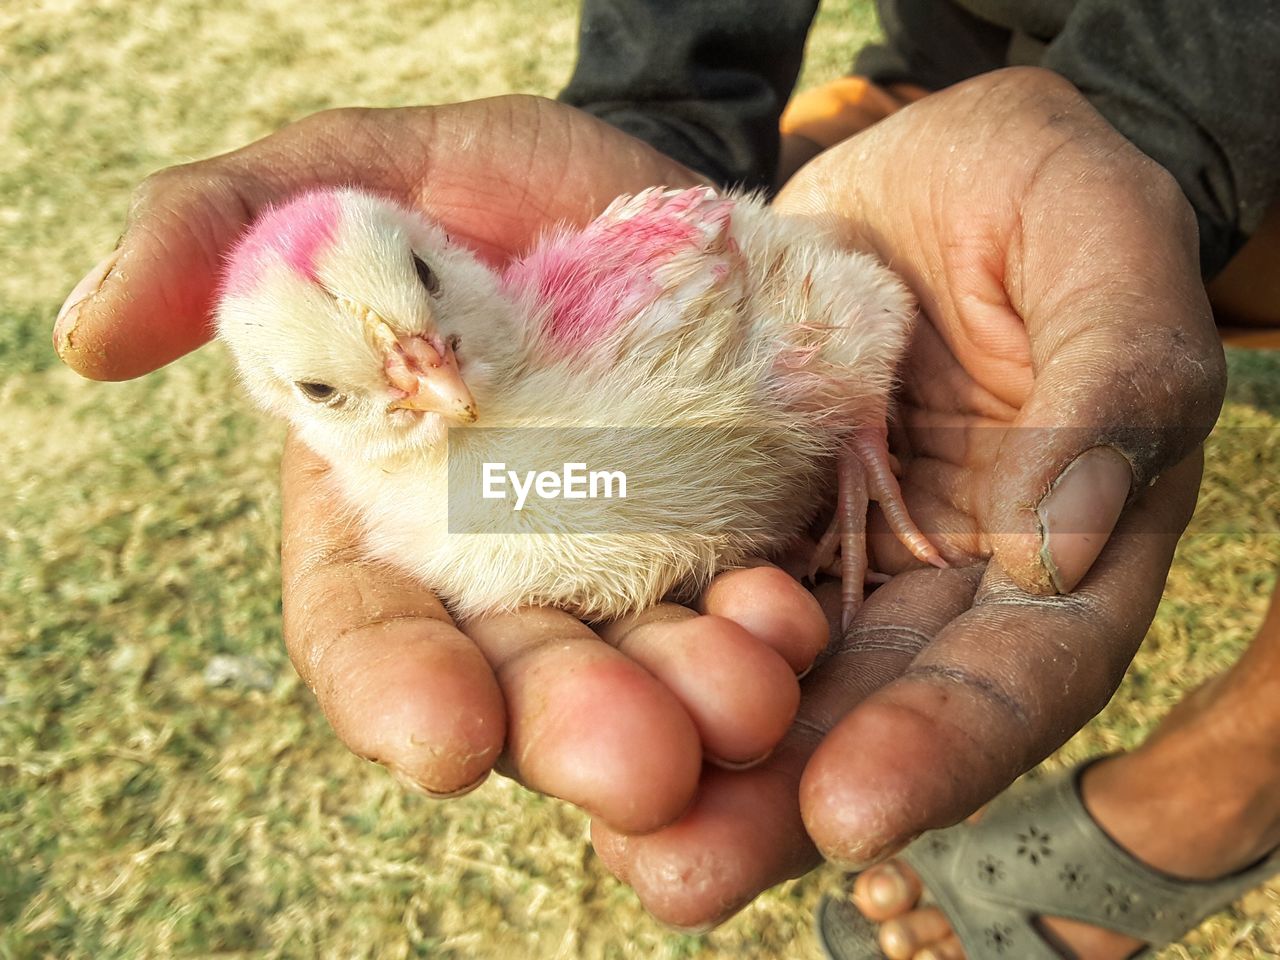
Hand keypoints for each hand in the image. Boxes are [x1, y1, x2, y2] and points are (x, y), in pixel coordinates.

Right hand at [55, 96, 829, 835]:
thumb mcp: (367, 173)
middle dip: (572, 728)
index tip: (439, 737)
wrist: (669, 197)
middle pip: (525, 688)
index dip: (395, 690)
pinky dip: (776, 645)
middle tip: (634, 761)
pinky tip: (798, 627)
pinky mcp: (741, 561)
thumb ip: (228, 231)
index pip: (369, 635)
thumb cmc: (503, 189)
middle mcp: (509, 577)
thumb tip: (89, 335)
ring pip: (649, 680)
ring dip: (695, 711)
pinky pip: (756, 628)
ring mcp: (634, 582)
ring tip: (745, 702)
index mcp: (395, 515)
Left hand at [588, 67, 1224, 926]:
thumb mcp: (1104, 254)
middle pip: (871, 712)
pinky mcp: (744, 510)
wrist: (926, 169)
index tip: (852, 809)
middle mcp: (940, 583)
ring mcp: (834, 555)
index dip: (942, 747)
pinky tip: (574, 692)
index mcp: (1063, 552)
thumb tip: (1062, 540)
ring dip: (692, 756)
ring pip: (769, 675)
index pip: (1017, 674)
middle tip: (679, 869)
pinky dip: (641, 644)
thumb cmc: (1043, 199)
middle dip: (778, 796)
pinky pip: (692, 585)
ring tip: (615, 830)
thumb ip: (1113, 386)